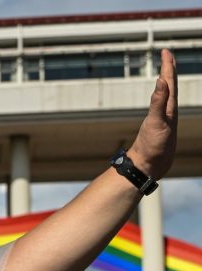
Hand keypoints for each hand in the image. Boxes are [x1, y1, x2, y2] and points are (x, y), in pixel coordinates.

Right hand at [127, 48, 177, 179]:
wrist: (153, 165)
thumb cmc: (155, 146)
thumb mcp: (157, 122)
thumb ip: (158, 101)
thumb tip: (161, 80)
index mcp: (169, 107)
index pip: (170, 82)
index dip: (168, 66)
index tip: (165, 51)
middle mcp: (168, 110)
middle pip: (170, 85)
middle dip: (169, 68)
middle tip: (166, 54)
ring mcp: (164, 117)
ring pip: (167, 93)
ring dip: (166, 79)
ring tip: (165, 69)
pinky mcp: (158, 123)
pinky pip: (161, 103)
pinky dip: (160, 94)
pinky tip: (159, 94)